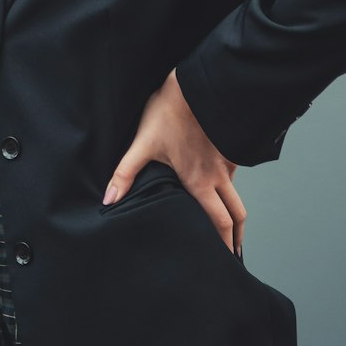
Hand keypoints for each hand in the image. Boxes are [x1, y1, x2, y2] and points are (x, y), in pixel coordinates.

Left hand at [102, 70, 245, 254]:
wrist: (194, 84)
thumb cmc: (167, 112)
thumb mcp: (142, 144)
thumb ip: (125, 174)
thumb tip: (109, 201)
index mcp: (198, 181)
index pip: (219, 221)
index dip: (224, 244)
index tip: (225, 260)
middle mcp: (217, 175)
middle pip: (236, 214)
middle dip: (237, 237)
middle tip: (234, 255)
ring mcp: (226, 161)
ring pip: (236, 194)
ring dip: (235, 213)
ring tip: (231, 228)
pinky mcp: (227, 146)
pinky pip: (234, 173)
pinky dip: (232, 187)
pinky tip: (224, 189)